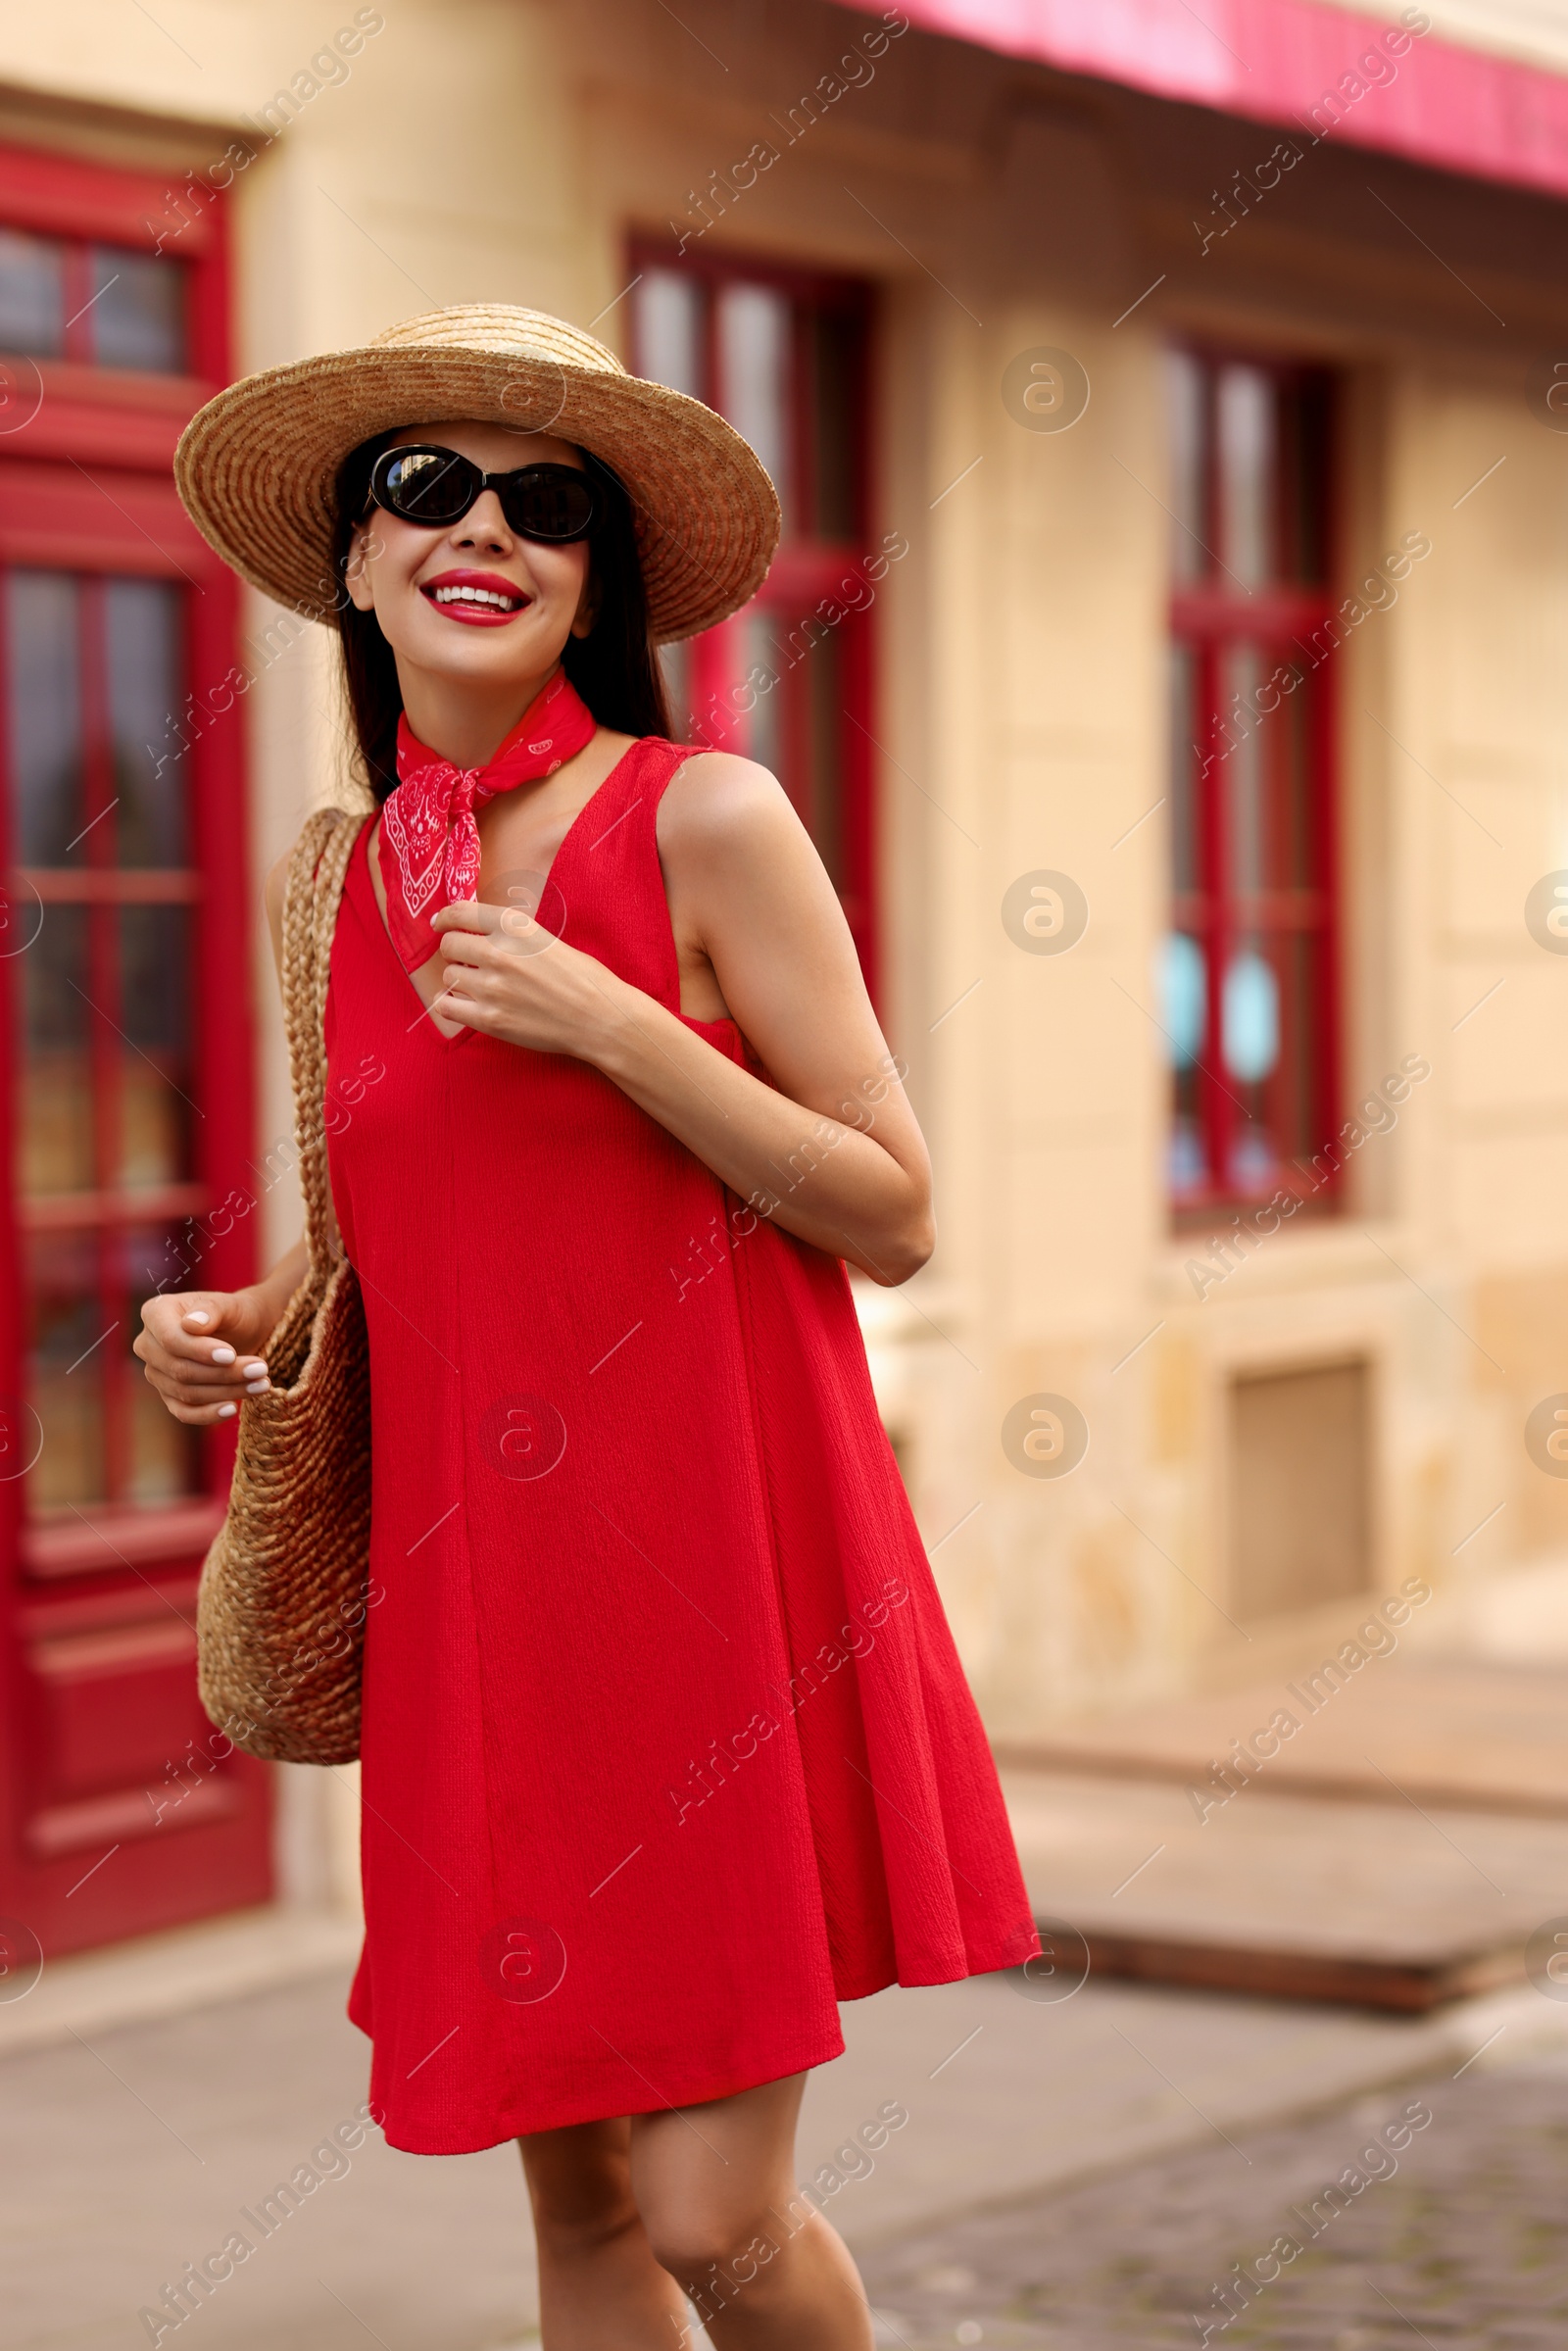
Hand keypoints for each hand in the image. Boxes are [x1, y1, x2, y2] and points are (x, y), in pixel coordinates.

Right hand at [135, 1288, 276, 1424]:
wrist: (244, 1331)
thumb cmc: (234, 1314)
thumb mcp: (229, 1305)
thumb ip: (211, 1309)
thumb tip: (191, 1325)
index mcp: (155, 1313)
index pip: (170, 1339)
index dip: (199, 1351)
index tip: (231, 1356)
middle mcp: (148, 1345)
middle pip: (180, 1369)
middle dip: (223, 1373)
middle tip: (260, 1370)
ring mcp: (156, 1372)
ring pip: (186, 1392)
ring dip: (226, 1391)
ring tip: (262, 1383)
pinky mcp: (168, 1395)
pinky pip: (183, 1412)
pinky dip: (208, 1414)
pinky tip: (232, 1409)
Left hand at [430, 899, 630, 1058]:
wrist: (600, 1019)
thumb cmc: (584, 979)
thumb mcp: (547, 939)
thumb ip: (512, 935)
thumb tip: (479, 934)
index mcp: (514, 927)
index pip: (460, 912)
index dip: (444, 918)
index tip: (440, 923)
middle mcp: (499, 953)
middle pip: (449, 945)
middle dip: (453, 951)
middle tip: (464, 959)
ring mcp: (492, 987)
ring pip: (449, 976)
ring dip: (457, 979)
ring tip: (475, 985)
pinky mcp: (490, 1019)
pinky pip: (447, 1006)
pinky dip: (449, 1003)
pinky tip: (461, 1004)